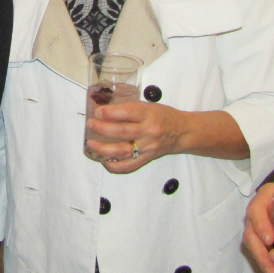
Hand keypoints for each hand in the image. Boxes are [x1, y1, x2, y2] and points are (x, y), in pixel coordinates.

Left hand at [85, 102, 248, 173]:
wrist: (182, 132)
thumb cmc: (163, 116)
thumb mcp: (149, 106)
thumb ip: (129, 109)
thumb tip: (103, 110)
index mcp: (149, 114)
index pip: (127, 113)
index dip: (110, 113)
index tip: (98, 112)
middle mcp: (149, 132)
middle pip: (121, 132)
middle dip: (101, 129)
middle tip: (90, 125)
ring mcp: (147, 148)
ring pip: (122, 151)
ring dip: (102, 149)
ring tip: (90, 145)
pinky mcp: (146, 159)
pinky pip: (127, 166)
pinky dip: (113, 165)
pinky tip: (103, 161)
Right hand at [243, 180, 273, 272]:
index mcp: (269, 195)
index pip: (256, 210)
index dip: (260, 225)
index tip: (270, 241)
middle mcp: (259, 211)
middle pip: (250, 232)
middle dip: (259, 252)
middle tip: (272, 269)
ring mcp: (259, 225)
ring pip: (252, 245)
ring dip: (262, 262)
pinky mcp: (262, 238)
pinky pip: (259, 252)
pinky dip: (266, 264)